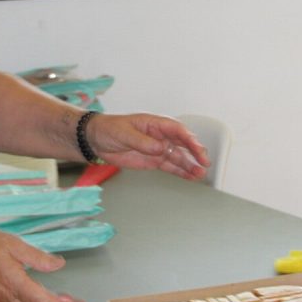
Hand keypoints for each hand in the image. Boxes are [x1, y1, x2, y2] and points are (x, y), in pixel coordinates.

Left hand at [87, 114, 209, 180]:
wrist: (96, 140)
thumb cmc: (109, 130)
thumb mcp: (125, 134)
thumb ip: (143, 142)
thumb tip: (160, 148)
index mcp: (155, 124)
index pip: (178, 130)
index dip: (190, 139)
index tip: (197, 149)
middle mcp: (161, 136)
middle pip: (183, 143)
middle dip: (196, 152)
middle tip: (204, 163)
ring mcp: (158, 149)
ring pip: (179, 157)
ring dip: (191, 165)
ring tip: (201, 175)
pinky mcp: (154, 161)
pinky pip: (171, 166)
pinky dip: (181, 172)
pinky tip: (192, 177)